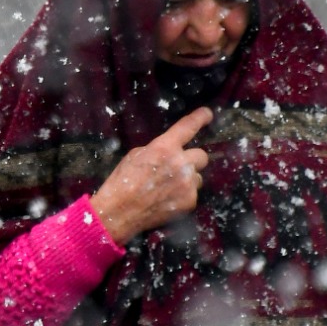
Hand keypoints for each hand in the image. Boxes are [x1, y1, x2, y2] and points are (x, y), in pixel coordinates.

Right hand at [90, 107, 212, 245]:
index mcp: (164, 148)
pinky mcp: (190, 201)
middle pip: (201, 155)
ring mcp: (187, 184)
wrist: (119, 212)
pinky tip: (167, 200)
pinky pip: (192, 193)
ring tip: (167, 188)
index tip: (207, 114)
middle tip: (177, 167)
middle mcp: (180, 164)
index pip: (187, 127)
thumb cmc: (122, 182)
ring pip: (197, 176)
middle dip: (191, 160)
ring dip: (187, 179)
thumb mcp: (135, 156)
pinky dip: (183, 196)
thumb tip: (170, 151)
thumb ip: (157, 150)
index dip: (200, 118)